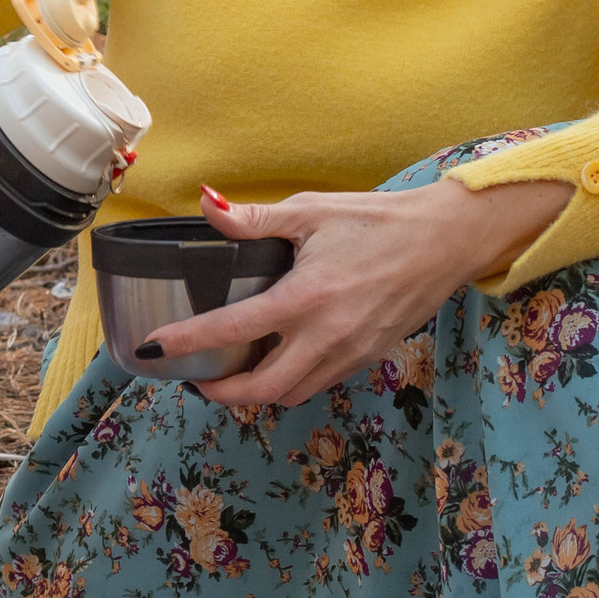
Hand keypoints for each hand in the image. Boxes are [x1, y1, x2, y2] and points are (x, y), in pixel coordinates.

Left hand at [149, 177, 572, 409]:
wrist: (445, 240)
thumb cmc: (376, 220)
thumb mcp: (311, 211)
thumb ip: (254, 218)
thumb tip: (208, 204)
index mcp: (305, 298)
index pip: (232, 330)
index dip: (186, 343)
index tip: (152, 349)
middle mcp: (326, 337)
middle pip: (261, 390)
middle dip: (220, 393)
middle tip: (194, 378)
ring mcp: (350, 354)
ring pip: (291, 393)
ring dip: (255, 391)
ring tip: (231, 370)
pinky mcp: (368, 359)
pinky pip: (318, 383)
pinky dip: (289, 381)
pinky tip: (276, 357)